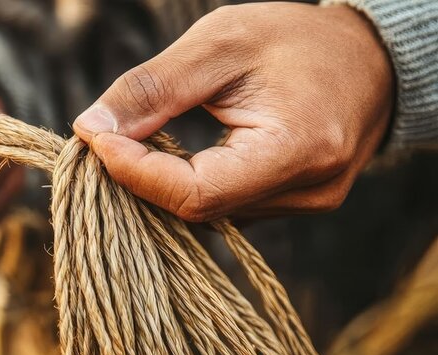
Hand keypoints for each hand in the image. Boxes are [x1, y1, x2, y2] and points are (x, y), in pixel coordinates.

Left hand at [73, 3, 393, 221]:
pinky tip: (167, 157)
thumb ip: (154, 88)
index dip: (135, 172)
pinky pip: (224, 207)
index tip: (93, 137)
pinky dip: (186, 185)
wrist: (365, 55)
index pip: (195, 193)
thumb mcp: (220, 43)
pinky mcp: (293, 204)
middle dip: (138, 178)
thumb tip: (90, 127)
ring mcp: (303, 204)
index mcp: (296, 150)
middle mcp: (306, 192)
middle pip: (196, 209)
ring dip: (159, 184)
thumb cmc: (295, 39)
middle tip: (100, 138)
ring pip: (206, 214)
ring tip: (131, 142)